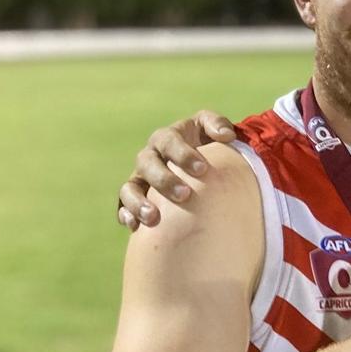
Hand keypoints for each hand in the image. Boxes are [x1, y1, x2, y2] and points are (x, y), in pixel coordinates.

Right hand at [117, 110, 236, 229]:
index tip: (202, 170)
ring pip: (130, 186)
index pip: (170, 141)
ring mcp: (140, 177)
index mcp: (167, 137)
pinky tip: (135, 226)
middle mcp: (150, 156)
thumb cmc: (206, 144)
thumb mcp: (211, 130)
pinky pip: (123, 205)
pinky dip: (126, 214)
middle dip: (164, 179)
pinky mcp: (133, 197)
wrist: (197, 164)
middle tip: (185, 195)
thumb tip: (226, 135)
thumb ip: (219, 125)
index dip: (183, 154)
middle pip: (147, 163)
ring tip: (153, 217)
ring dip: (138, 201)